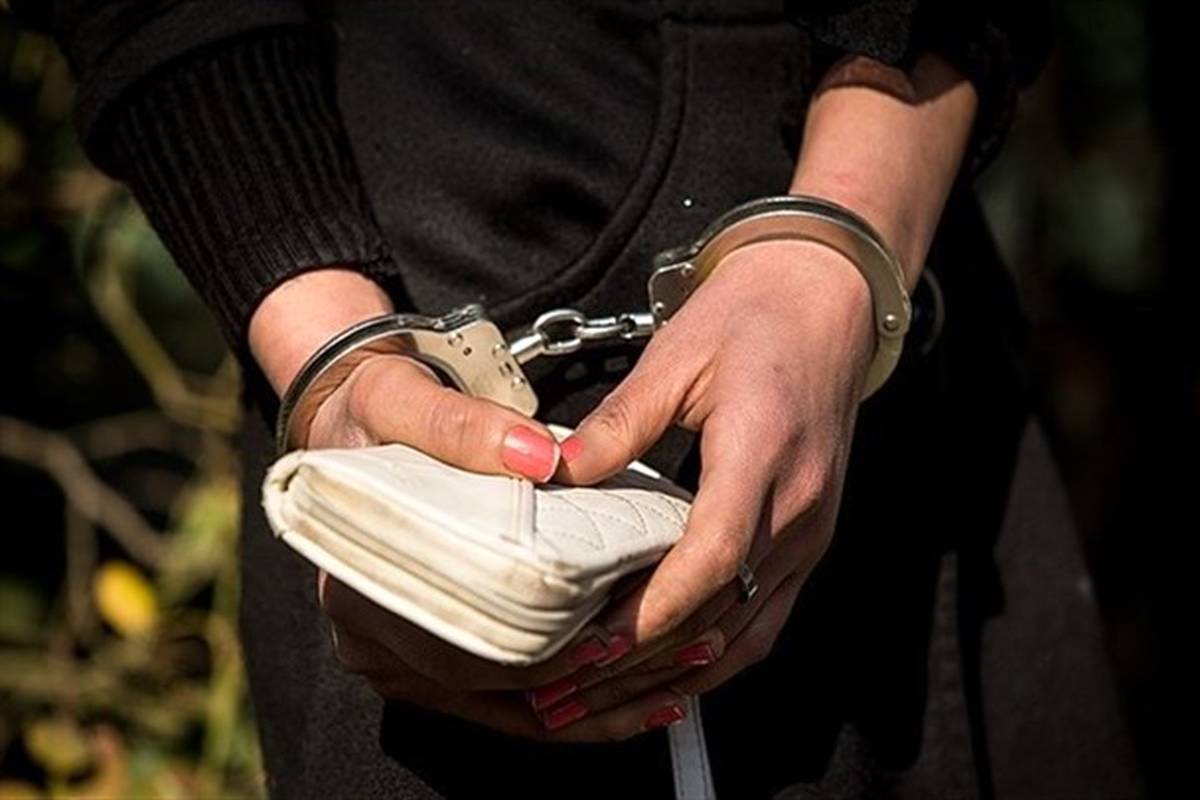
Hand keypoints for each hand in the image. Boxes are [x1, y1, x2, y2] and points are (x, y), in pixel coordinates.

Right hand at [302, 347, 705, 739]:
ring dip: (590, 703)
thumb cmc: (367, 416)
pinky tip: (631, 697)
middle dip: (586, 684)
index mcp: (356, 589)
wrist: (351, 422)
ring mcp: (400, 655)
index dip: (544, 654)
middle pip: (493, 687)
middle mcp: (371, 637)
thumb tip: (538, 455)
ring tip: (668, 684)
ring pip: (506, 705)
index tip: (611, 641)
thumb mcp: (400, 399)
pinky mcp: (431, 652)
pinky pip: (504, 699)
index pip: (460, 651)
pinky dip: (568, 700)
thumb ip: (462, 426)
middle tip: (668, 658)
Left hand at [522, 238, 876, 731]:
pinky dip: (717, 654)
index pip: (713, 558)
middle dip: (646, 663)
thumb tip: (552, 473)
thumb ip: (617, 424)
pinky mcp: (811, 537)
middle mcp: (801, 507)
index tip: (590, 646)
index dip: (651, 612)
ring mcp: (813, 530)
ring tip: (606, 701)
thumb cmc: (753, 317)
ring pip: (750, 633)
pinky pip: (767, 618)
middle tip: (571, 692)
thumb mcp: (676, 356)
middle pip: (725, 612)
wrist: (828, 298)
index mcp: (765, 454)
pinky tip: (669, 670)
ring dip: (680, 674)